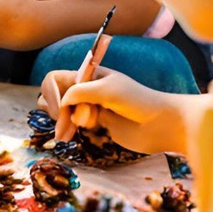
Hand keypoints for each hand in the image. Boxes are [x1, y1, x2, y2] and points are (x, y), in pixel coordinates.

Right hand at [38, 68, 188, 154]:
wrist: (160, 124)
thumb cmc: (138, 101)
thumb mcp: (106, 90)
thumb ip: (79, 92)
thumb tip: (61, 104)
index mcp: (90, 75)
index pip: (56, 79)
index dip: (52, 94)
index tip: (60, 110)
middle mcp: (87, 88)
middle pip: (55, 94)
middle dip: (56, 110)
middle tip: (65, 125)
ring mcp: (90, 105)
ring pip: (61, 111)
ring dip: (61, 122)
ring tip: (67, 135)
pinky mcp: (95, 122)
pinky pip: (72, 123)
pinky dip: (68, 129)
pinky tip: (72, 137)